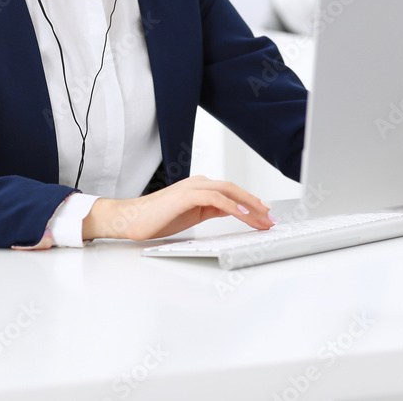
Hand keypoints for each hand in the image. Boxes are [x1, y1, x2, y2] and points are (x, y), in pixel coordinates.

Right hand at [82, 175, 275, 240]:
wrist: (130, 219)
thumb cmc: (156, 218)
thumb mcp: (191, 215)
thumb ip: (210, 210)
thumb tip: (231, 212)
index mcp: (200, 188)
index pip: (232, 193)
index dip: (252, 203)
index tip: (266, 216)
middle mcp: (199, 183)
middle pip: (235, 190)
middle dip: (256, 204)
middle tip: (271, 219)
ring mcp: (192, 188)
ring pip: (229, 192)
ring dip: (250, 206)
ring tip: (264, 219)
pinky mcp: (186, 196)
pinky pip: (216, 199)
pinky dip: (233, 206)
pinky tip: (244, 215)